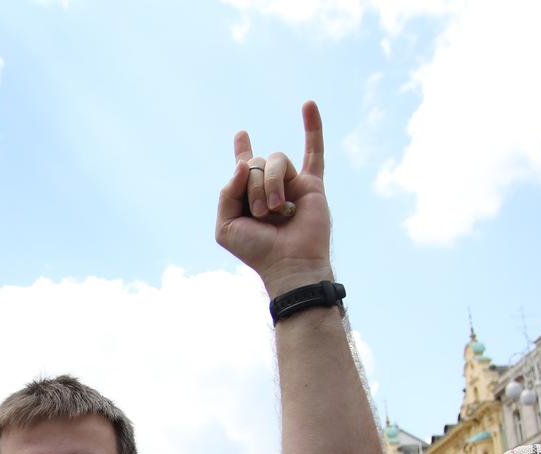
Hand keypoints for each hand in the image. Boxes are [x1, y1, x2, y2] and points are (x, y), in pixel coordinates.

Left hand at [215, 102, 332, 294]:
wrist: (289, 262)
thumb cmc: (257, 250)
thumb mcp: (226, 226)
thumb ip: (227, 192)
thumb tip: (244, 163)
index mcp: (248, 196)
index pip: (244, 167)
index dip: (242, 151)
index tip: (241, 135)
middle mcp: (270, 186)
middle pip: (256, 164)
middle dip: (253, 187)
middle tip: (261, 214)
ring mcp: (291, 184)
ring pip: (276, 160)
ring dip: (270, 184)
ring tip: (275, 210)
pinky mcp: (312, 185)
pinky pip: (314, 152)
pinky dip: (312, 127)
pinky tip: (308, 104)